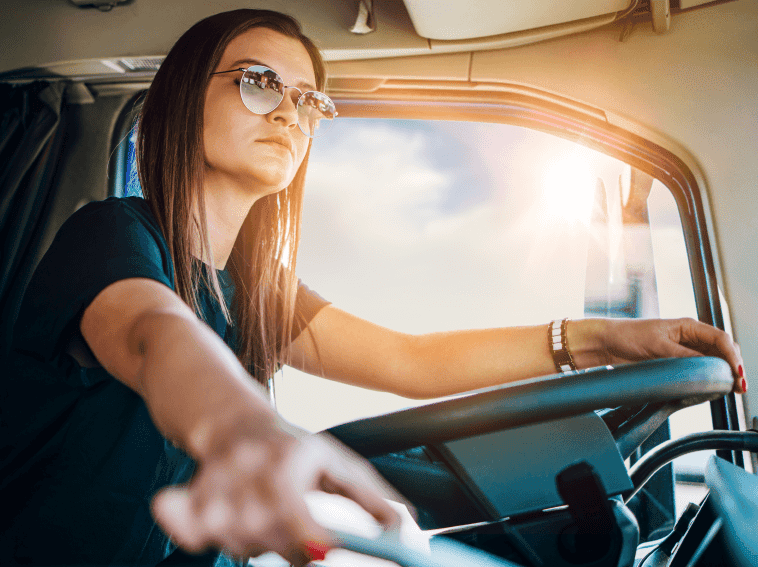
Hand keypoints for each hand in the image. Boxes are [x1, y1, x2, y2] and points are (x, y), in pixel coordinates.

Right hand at [151, 415, 403, 565]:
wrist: (234, 419)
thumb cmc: (294, 447)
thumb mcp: (337, 464)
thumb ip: (371, 498)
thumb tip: (404, 527)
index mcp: (290, 461)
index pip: (298, 521)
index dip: (311, 545)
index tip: (323, 549)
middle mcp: (251, 468)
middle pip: (268, 538)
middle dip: (285, 545)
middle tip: (296, 529)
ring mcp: (217, 480)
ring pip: (237, 541)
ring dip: (253, 542)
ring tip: (263, 517)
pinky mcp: (192, 492)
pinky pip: (191, 530)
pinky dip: (198, 533)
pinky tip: (213, 522)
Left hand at [573, 318, 745, 393]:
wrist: (606, 345)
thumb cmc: (628, 336)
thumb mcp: (657, 345)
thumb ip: (682, 355)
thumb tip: (706, 366)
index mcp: (688, 327)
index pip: (720, 339)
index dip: (732, 356)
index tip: (736, 371)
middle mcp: (690, 339)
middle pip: (722, 351)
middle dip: (733, 367)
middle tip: (739, 386)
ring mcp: (684, 353)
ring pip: (713, 363)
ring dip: (724, 375)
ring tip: (732, 389)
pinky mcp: (676, 366)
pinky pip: (699, 372)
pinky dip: (709, 380)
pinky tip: (714, 388)